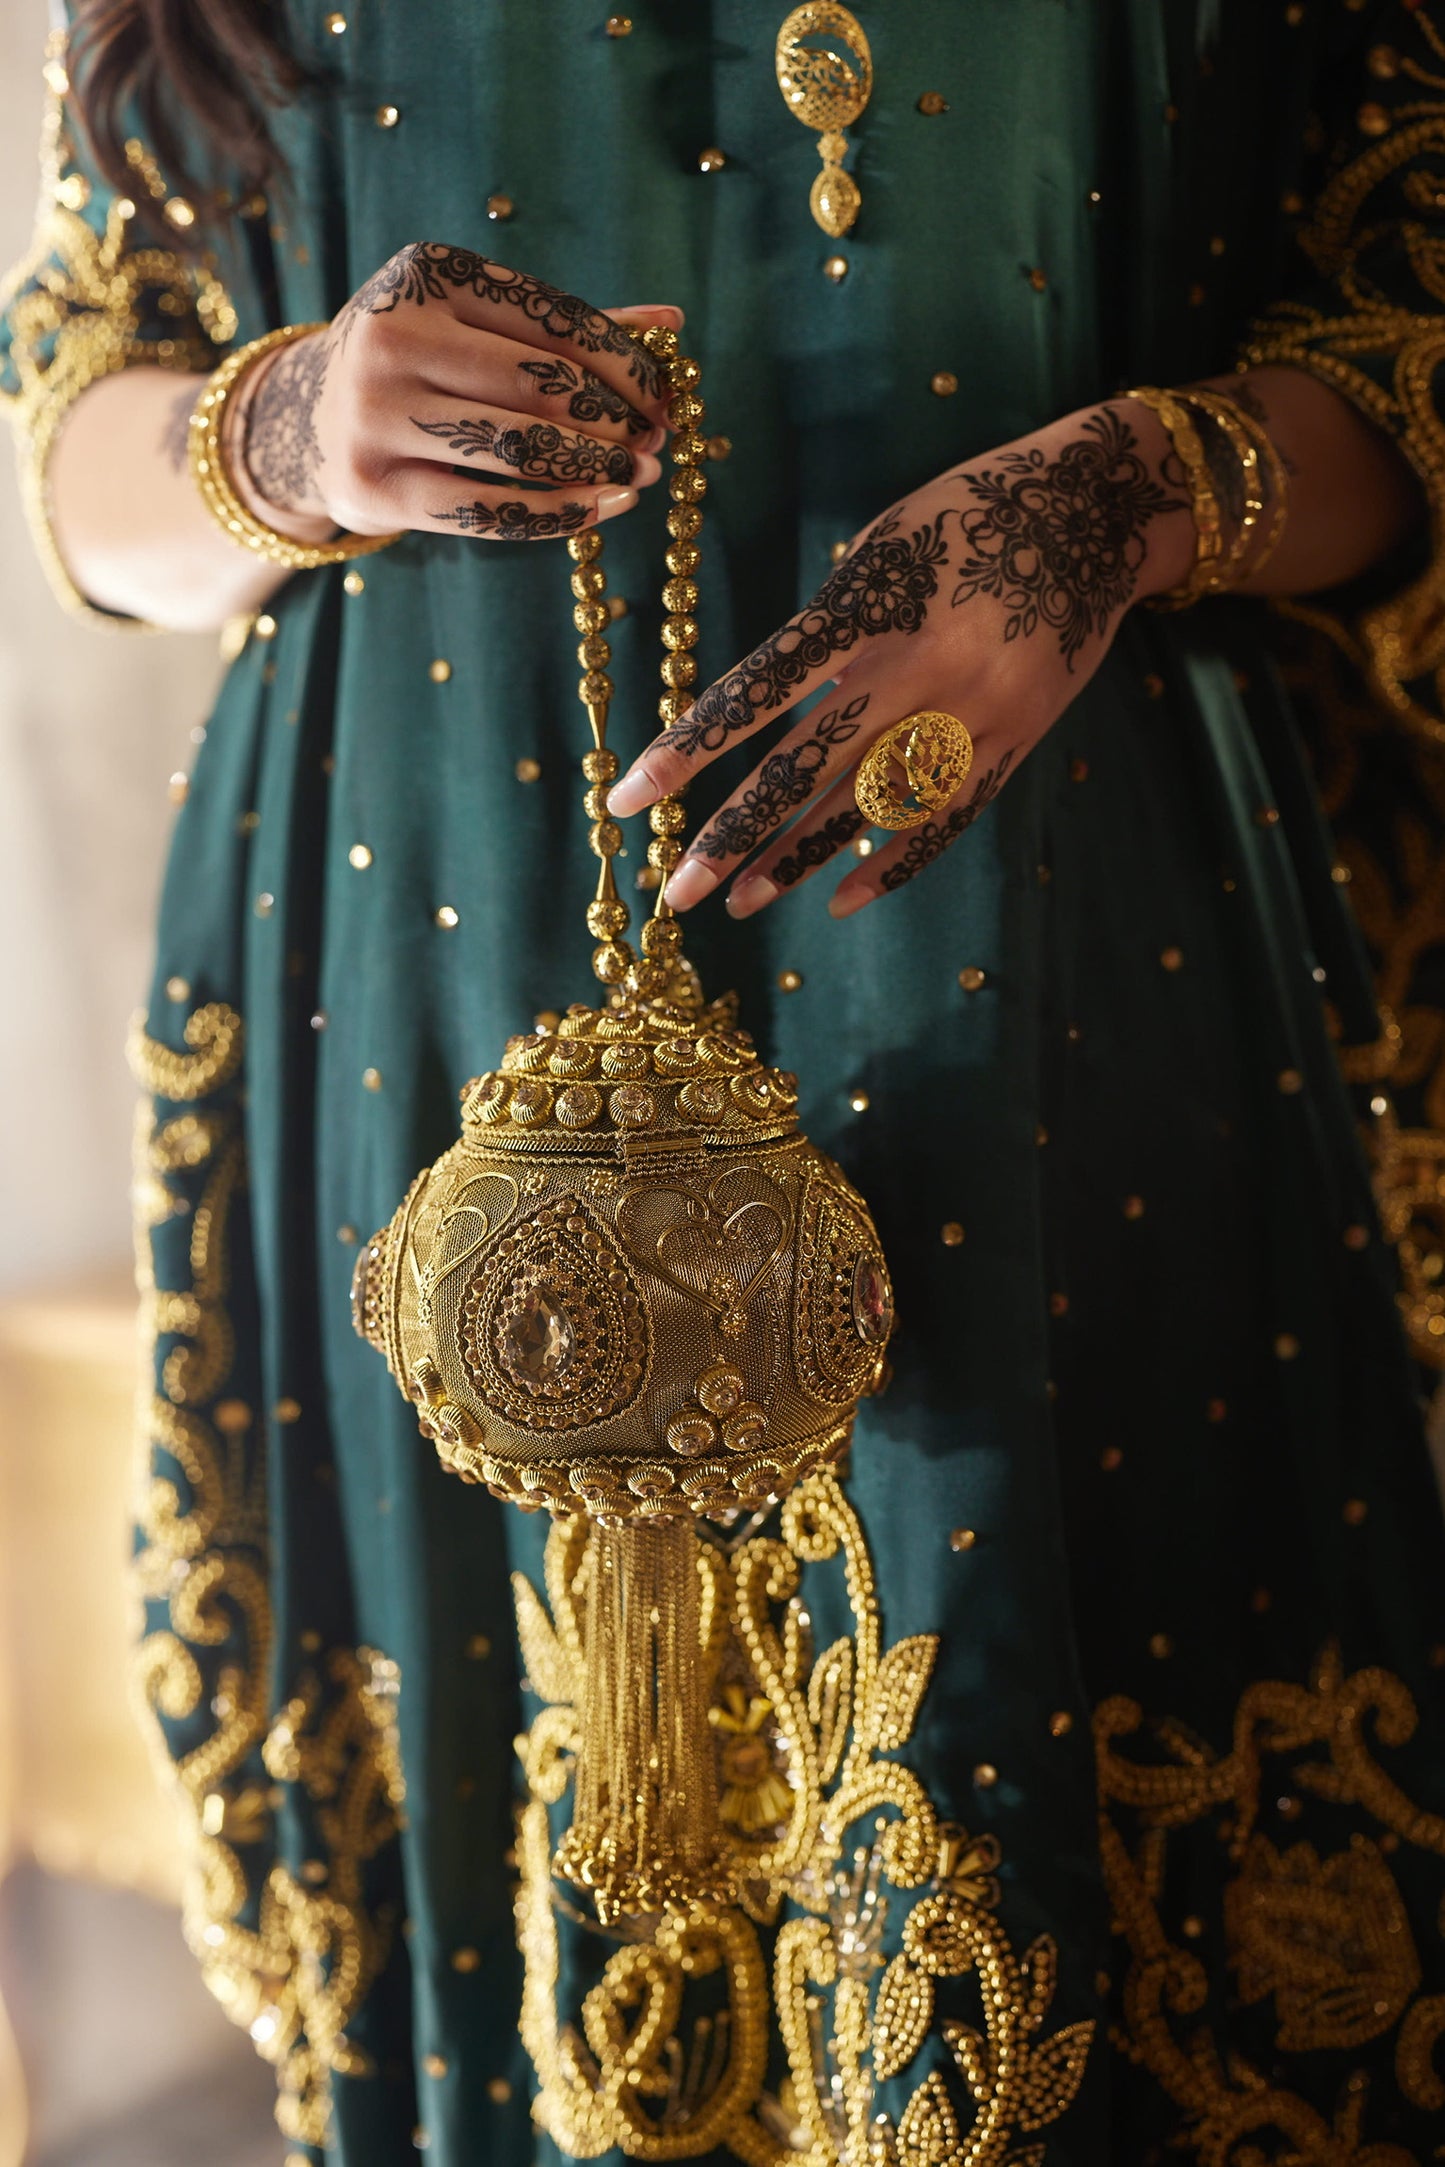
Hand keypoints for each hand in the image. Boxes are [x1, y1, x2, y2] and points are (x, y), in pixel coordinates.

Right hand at [230, 242, 682, 543]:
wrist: (307, 419)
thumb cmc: (419, 362)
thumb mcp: (476, 321)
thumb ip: (566, 324)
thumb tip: (671, 324)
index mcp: (426, 274)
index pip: (552, 320)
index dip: (622, 365)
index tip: (662, 399)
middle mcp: (393, 337)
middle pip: (537, 385)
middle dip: (612, 420)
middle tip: (654, 445)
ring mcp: (377, 415)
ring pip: (518, 450)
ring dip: (594, 469)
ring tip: (636, 478)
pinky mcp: (376, 489)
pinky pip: (489, 511)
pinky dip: (556, 515)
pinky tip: (598, 510)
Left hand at [607, 400, 1193, 916]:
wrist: (1097, 510)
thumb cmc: (966, 516)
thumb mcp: (880, 548)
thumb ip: (829, 628)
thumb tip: (771, 715)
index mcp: (869, 607)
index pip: (757, 693)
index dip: (688, 750)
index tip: (630, 799)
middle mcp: (917, 665)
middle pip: (806, 766)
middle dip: (734, 835)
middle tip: (679, 892)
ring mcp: (974, 709)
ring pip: (869, 804)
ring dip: (798, 859)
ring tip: (743, 902)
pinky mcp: (1018, 737)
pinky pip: (945, 816)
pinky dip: (892, 861)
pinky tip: (841, 899)